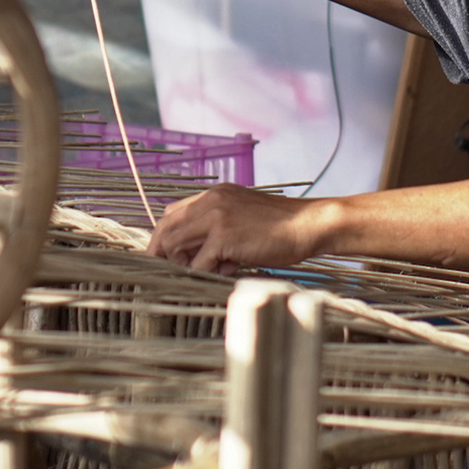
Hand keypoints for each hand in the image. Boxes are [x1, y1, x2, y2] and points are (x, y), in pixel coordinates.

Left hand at [147, 184, 329, 274]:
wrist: (307, 225)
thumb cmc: (281, 228)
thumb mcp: (243, 220)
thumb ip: (218, 231)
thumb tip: (198, 258)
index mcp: (214, 195)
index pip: (172, 213)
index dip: (163, 236)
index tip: (163, 257)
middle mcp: (211, 201)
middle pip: (166, 227)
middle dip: (161, 253)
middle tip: (168, 272)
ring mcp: (216, 217)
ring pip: (175, 244)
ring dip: (183, 264)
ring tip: (205, 271)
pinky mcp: (224, 236)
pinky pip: (198, 263)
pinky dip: (204, 274)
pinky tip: (223, 273)